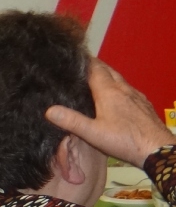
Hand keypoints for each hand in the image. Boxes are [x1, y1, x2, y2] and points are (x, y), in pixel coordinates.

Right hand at [45, 59, 175, 167]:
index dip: (83, 61)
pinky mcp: (144, 105)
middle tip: (82, 64)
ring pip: (120, 79)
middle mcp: (123, 89)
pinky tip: (117, 96)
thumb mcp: (93, 133)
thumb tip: (48, 110)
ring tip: (96, 78)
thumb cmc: (124, 140)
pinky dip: (119, 87)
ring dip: (108, 75)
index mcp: (108, 92)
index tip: (72, 56)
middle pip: (108, 70)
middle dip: (95, 65)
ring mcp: (136, 97)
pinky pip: (128, 90)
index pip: (95, 68)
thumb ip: (71, 121)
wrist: (158, 150)